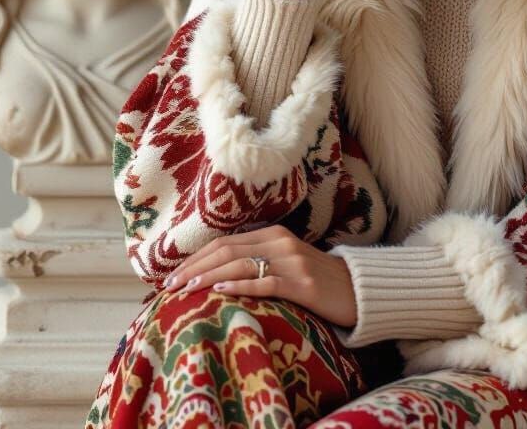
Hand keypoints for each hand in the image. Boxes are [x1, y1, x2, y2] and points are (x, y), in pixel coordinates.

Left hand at [161, 225, 356, 327]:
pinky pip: (266, 282)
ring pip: (241, 263)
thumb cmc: (317, 282)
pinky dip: (240, 285)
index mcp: (273, 235)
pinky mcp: (303, 284)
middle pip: (227, 250)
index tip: (171, 275)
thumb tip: (216, 276)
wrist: (358, 290)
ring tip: (186, 289)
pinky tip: (221, 290)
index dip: (196, 257)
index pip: (225, 242)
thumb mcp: (286, 264)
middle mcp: (280, 242)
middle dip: (194, 267)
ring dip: (208, 276)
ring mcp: (292, 262)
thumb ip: (258, 263)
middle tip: (169, 286)